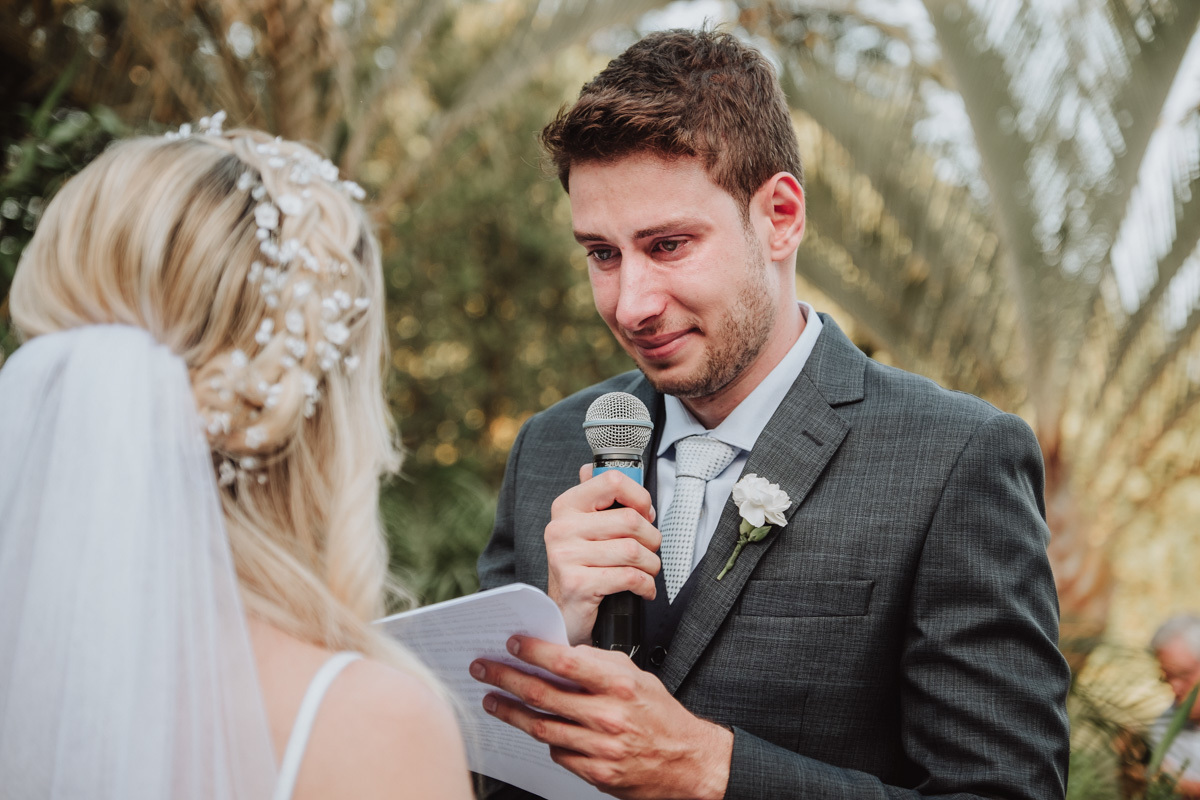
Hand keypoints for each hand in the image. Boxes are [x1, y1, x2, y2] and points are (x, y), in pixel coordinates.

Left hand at [471, 636, 731, 799]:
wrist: (688, 762)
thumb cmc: (662, 717)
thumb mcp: (637, 678)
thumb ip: (601, 664)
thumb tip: (563, 652)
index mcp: (618, 686)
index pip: (565, 662)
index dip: (533, 651)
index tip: (512, 643)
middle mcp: (607, 717)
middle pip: (543, 695)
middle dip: (507, 679)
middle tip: (484, 669)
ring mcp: (599, 748)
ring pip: (542, 727)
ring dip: (511, 712)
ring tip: (493, 700)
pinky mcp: (595, 773)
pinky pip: (558, 753)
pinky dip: (545, 739)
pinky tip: (533, 727)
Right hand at [546, 465, 660, 644]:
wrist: (563, 614)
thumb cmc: (582, 567)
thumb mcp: (585, 528)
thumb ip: (594, 498)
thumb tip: (594, 467)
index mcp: (566, 506)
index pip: (612, 481)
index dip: (640, 497)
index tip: (645, 514)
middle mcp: (561, 528)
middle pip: (630, 520)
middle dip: (652, 538)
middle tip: (650, 550)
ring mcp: (566, 556)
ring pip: (633, 550)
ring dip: (651, 565)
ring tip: (647, 571)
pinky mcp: (577, 585)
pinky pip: (629, 577)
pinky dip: (646, 585)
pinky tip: (643, 589)